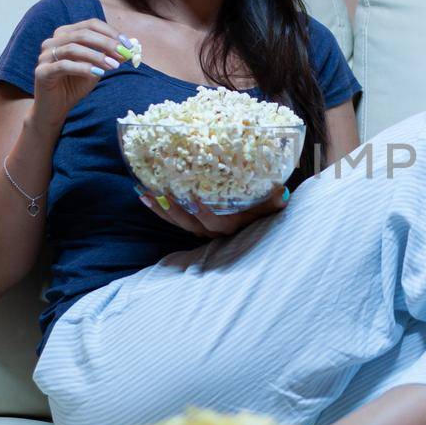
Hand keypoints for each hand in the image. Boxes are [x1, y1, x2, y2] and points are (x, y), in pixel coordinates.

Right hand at [31, 20, 139, 128]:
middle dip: (106, 43)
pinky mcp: (42, 72)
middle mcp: (52, 42)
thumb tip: (129, 47)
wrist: (55, 109)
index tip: (128, 44)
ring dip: (97, 56)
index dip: (110, 32)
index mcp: (65, 35)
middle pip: (83, 34)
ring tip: (114, 65)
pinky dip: (83, 68)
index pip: (90, 25)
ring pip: (73, 48)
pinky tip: (98, 73)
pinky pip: (64, 65)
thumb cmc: (74, 86)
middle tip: (123, 53)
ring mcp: (45, 56)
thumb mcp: (96, 69)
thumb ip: (109, 57)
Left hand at [136, 183, 288, 238]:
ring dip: (160, 208)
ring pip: (177, 222)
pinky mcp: (192, 225)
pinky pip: (172, 220)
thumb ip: (272, 202)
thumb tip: (282, 194)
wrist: (254, 224)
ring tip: (143, 193)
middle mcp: (213, 232)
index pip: (215, 222)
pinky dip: (159, 209)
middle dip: (172, 209)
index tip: (193, 197)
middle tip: (158, 192)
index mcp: (231, 226)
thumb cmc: (261, 211)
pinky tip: (144, 195)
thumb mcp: (268, 207)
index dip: (203, 212)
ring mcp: (200, 230)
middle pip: (189, 224)